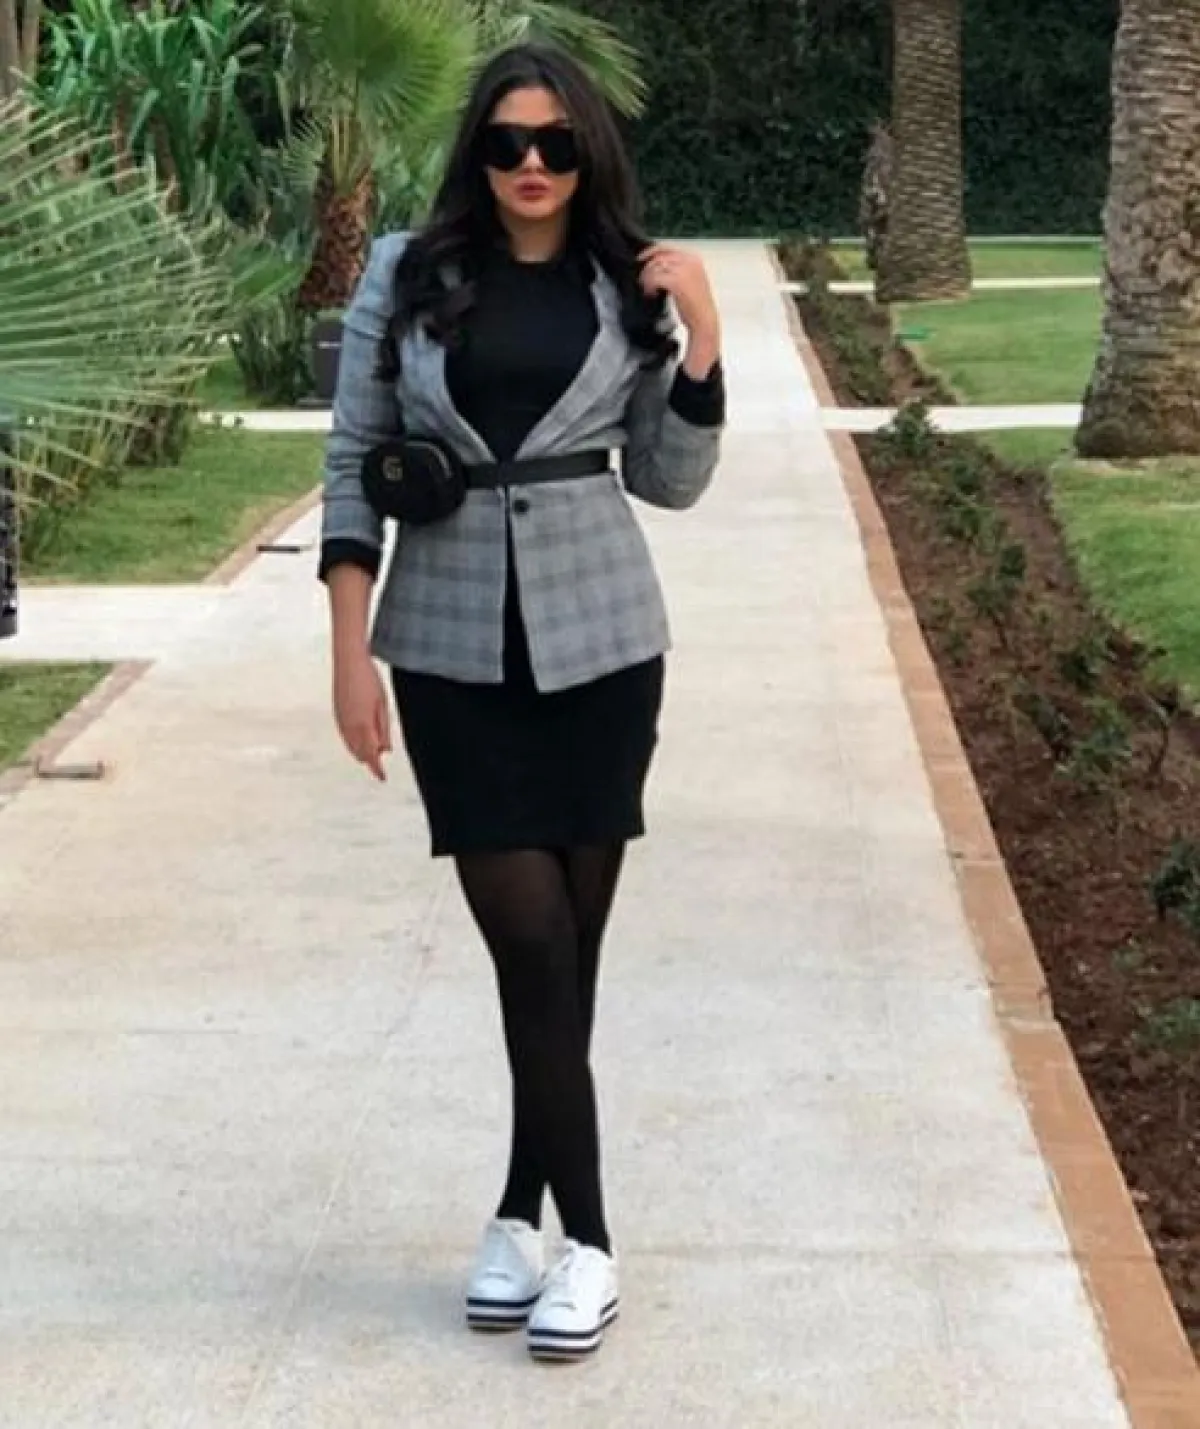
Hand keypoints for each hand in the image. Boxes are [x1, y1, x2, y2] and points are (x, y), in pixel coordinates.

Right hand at [333, 647, 391, 781]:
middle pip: (360, 753)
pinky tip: (361, 739)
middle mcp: (348, 726)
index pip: (370, 754)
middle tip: (381, 761)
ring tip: (374, 751)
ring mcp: (340, 720)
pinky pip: (345, 736)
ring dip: (362, 751)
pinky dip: (354, 742)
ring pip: (351, 746)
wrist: (348, 661)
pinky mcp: (337, 714)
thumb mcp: (382, 705)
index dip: (376, 768)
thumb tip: (385, 750)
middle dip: (371, 758)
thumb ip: (384, 729)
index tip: (382, 778)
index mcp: (362, 724)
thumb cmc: (369, 680)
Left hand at [639, 244, 720, 346]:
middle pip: (660, 255)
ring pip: (655, 266)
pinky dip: (649, 286)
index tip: (640, 260)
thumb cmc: (696, 306)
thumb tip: (656, 266)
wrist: (704, 321)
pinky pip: (655, 278)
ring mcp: (684, 270)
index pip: (667, 248)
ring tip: (647, 289)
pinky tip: (651, 294)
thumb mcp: (689, 281)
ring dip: (647, 277)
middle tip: (641, 279)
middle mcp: (690, 261)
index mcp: (694, 259)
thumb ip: (676, 270)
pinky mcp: (676, 282)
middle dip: (647, 266)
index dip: (651, 252)